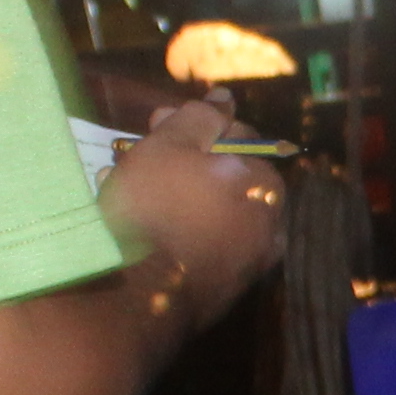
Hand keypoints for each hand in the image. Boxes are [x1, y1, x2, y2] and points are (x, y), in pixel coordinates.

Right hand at [101, 97, 281, 313]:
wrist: (136, 298)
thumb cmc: (155, 208)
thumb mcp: (171, 146)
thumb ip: (201, 117)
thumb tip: (226, 97)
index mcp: (265, 186)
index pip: (236, 136)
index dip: (193, 123)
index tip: (154, 122)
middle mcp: (268, 226)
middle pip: (222, 177)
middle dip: (180, 160)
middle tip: (137, 154)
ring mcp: (246, 265)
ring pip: (208, 213)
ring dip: (172, 195)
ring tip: (127, 188)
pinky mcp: (218, 293)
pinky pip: (198, 246)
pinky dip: (174, 230)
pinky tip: (140, 228)